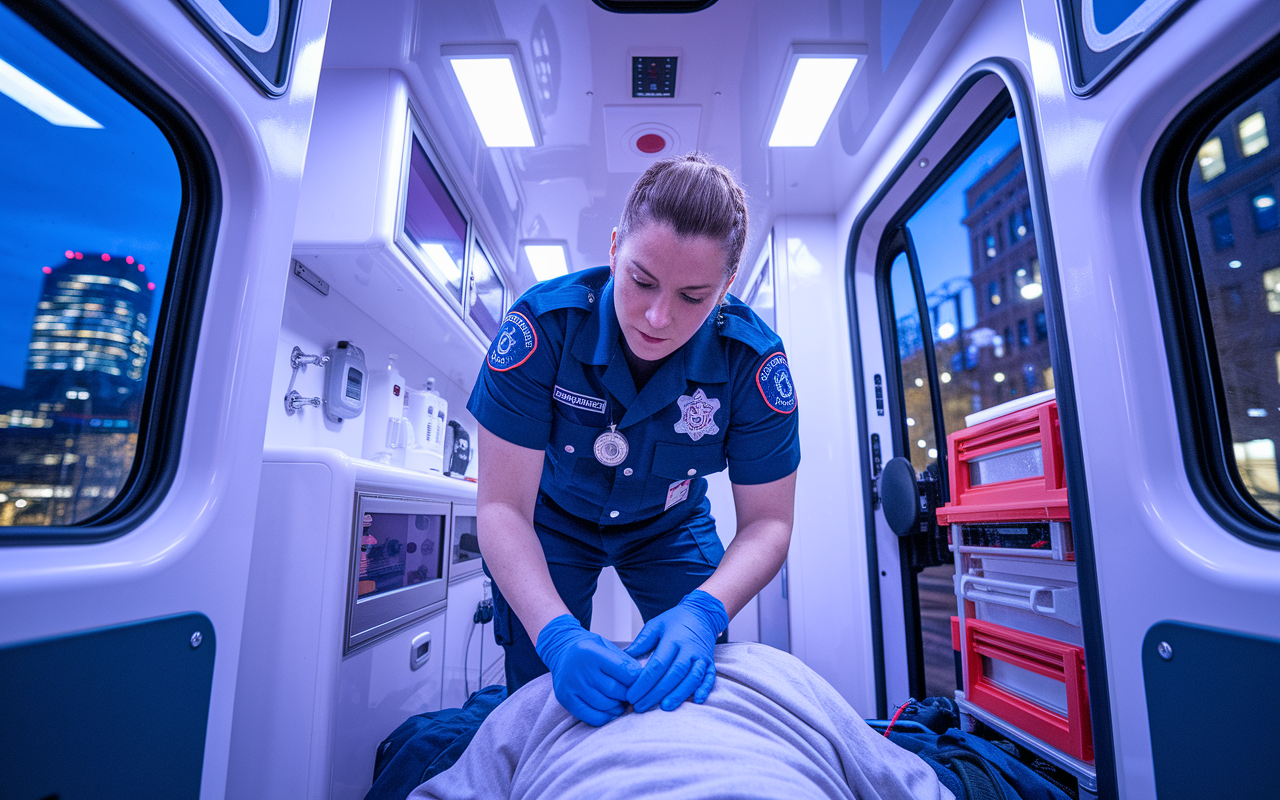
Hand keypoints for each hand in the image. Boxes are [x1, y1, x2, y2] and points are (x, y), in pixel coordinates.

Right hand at [535, 614, 641, 725]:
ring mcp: (572, 686)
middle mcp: (581, 670)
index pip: (626, 672)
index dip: (638, 679)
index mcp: (593, 653)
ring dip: (618, 706)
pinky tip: (610, 709)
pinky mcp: (566, 700)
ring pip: (606, 706)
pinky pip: (593, 717)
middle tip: (632, 693)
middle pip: (616, 691)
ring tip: (621, 700)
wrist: (560, 650)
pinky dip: (606, 717)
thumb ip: (624, 661)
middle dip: (628, 694)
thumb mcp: (607, 646)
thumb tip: (644, 681)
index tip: (641, 681)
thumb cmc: (588, 649)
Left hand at [624, 590, 727, 711]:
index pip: (657, 664)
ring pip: (692, 678)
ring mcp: (701, 656)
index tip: (631, 695)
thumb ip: (641, 642)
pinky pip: (709, 677)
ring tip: (665, 707)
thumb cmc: (675, 621)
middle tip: (641, 707)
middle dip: (656, 693)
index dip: (644, 682)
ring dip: (679, 694)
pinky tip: (696, 700)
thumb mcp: (655, 625)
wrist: (702, 613)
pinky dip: (704, 689)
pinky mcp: (710, 662)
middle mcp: (689, 648)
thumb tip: (623, 660)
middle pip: (673, 674)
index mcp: (673, 639)